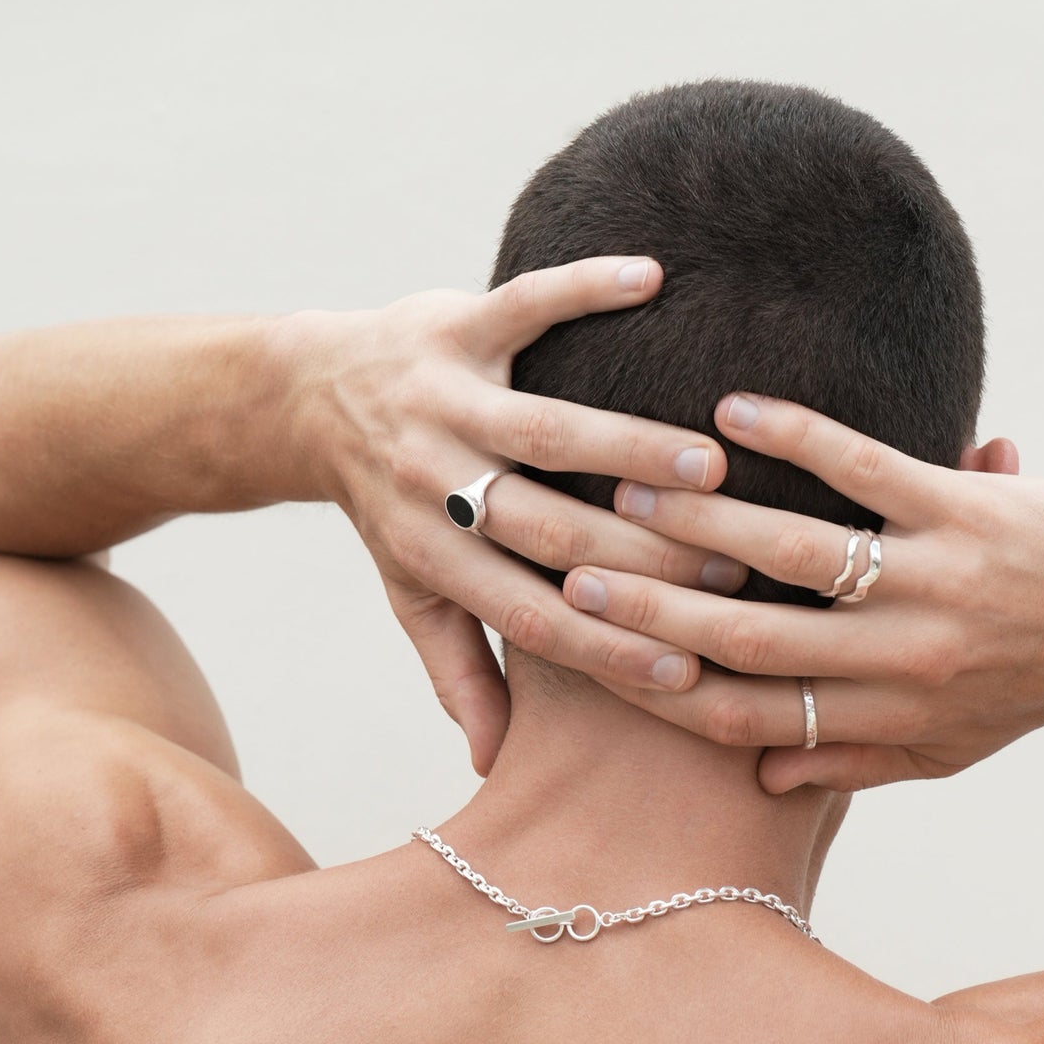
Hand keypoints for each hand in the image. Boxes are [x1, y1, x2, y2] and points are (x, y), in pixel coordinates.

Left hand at [284, 261, 735, 773]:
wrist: (308, 395)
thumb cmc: (386, 506)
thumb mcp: (414, 592)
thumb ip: (460, 671)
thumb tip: (495, 764)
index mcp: (433, 555)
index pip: (528, 616)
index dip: (605, 647)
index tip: (688, 668)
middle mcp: (434, 479)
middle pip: (546, 527)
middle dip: (639, 553)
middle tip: (735, 568)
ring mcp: (442, 398)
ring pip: (544, 427)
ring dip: (629, 447)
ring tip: (713, 464)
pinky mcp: (451, 324)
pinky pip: (523, 303)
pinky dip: (584, 288)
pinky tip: (652, 279)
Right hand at [540, 392, 1043, 791]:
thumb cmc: (1028, 694)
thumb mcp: (941, 752)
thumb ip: (850, 765)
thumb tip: (758, 775)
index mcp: (882, 715)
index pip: (746, 715)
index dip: (661, 692)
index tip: (592, 663)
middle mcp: (900, 656)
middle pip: (749, 636)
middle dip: (651, 608)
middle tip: (573, 571)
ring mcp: (934, 578)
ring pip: (795, 550)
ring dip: (704, 519)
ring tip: (629, 487)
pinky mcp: (968, 508)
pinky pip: (869, 468)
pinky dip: (798, 433)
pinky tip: (732, 409)